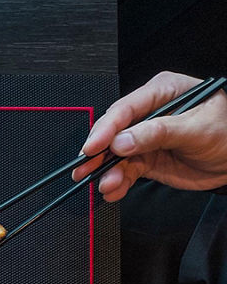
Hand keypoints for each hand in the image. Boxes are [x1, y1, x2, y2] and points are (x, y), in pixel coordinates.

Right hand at [73, 71, 226, 201]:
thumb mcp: (197, 129)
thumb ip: (159, 133)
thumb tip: (122, 141)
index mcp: (163, 92)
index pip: (126, 108)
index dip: (106, 128)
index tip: (93, 147)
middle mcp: (150, 114)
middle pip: (114, 131)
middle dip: (98, 152)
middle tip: (86, 168)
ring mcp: (146, 138)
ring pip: (116, 155)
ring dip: (107, 172)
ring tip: (107, 185)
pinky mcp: (146, 158)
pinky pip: (126, 171)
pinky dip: (118, 182)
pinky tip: (114, 190)